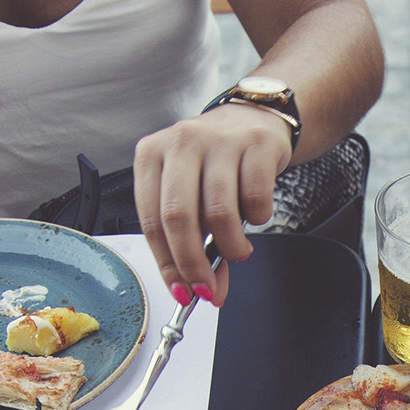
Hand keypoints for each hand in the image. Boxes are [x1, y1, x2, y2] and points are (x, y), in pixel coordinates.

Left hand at [132, 102, 294, 306]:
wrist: (254, 119)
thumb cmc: (214, 161)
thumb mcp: (191, 192)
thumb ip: (190, 238)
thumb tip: (199, 287)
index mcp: (152, 155)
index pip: (152, 220)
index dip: (167, 264)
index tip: (183, 290)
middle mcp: (182, 142)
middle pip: (179, 217)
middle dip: (194, 264)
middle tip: (209, 287)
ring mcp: (219, 140)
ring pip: (219, 213)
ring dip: (231, 247)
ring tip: (237, 250)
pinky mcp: (256, 144)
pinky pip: (255, 199)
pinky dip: (258, 219)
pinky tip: (254, 214)